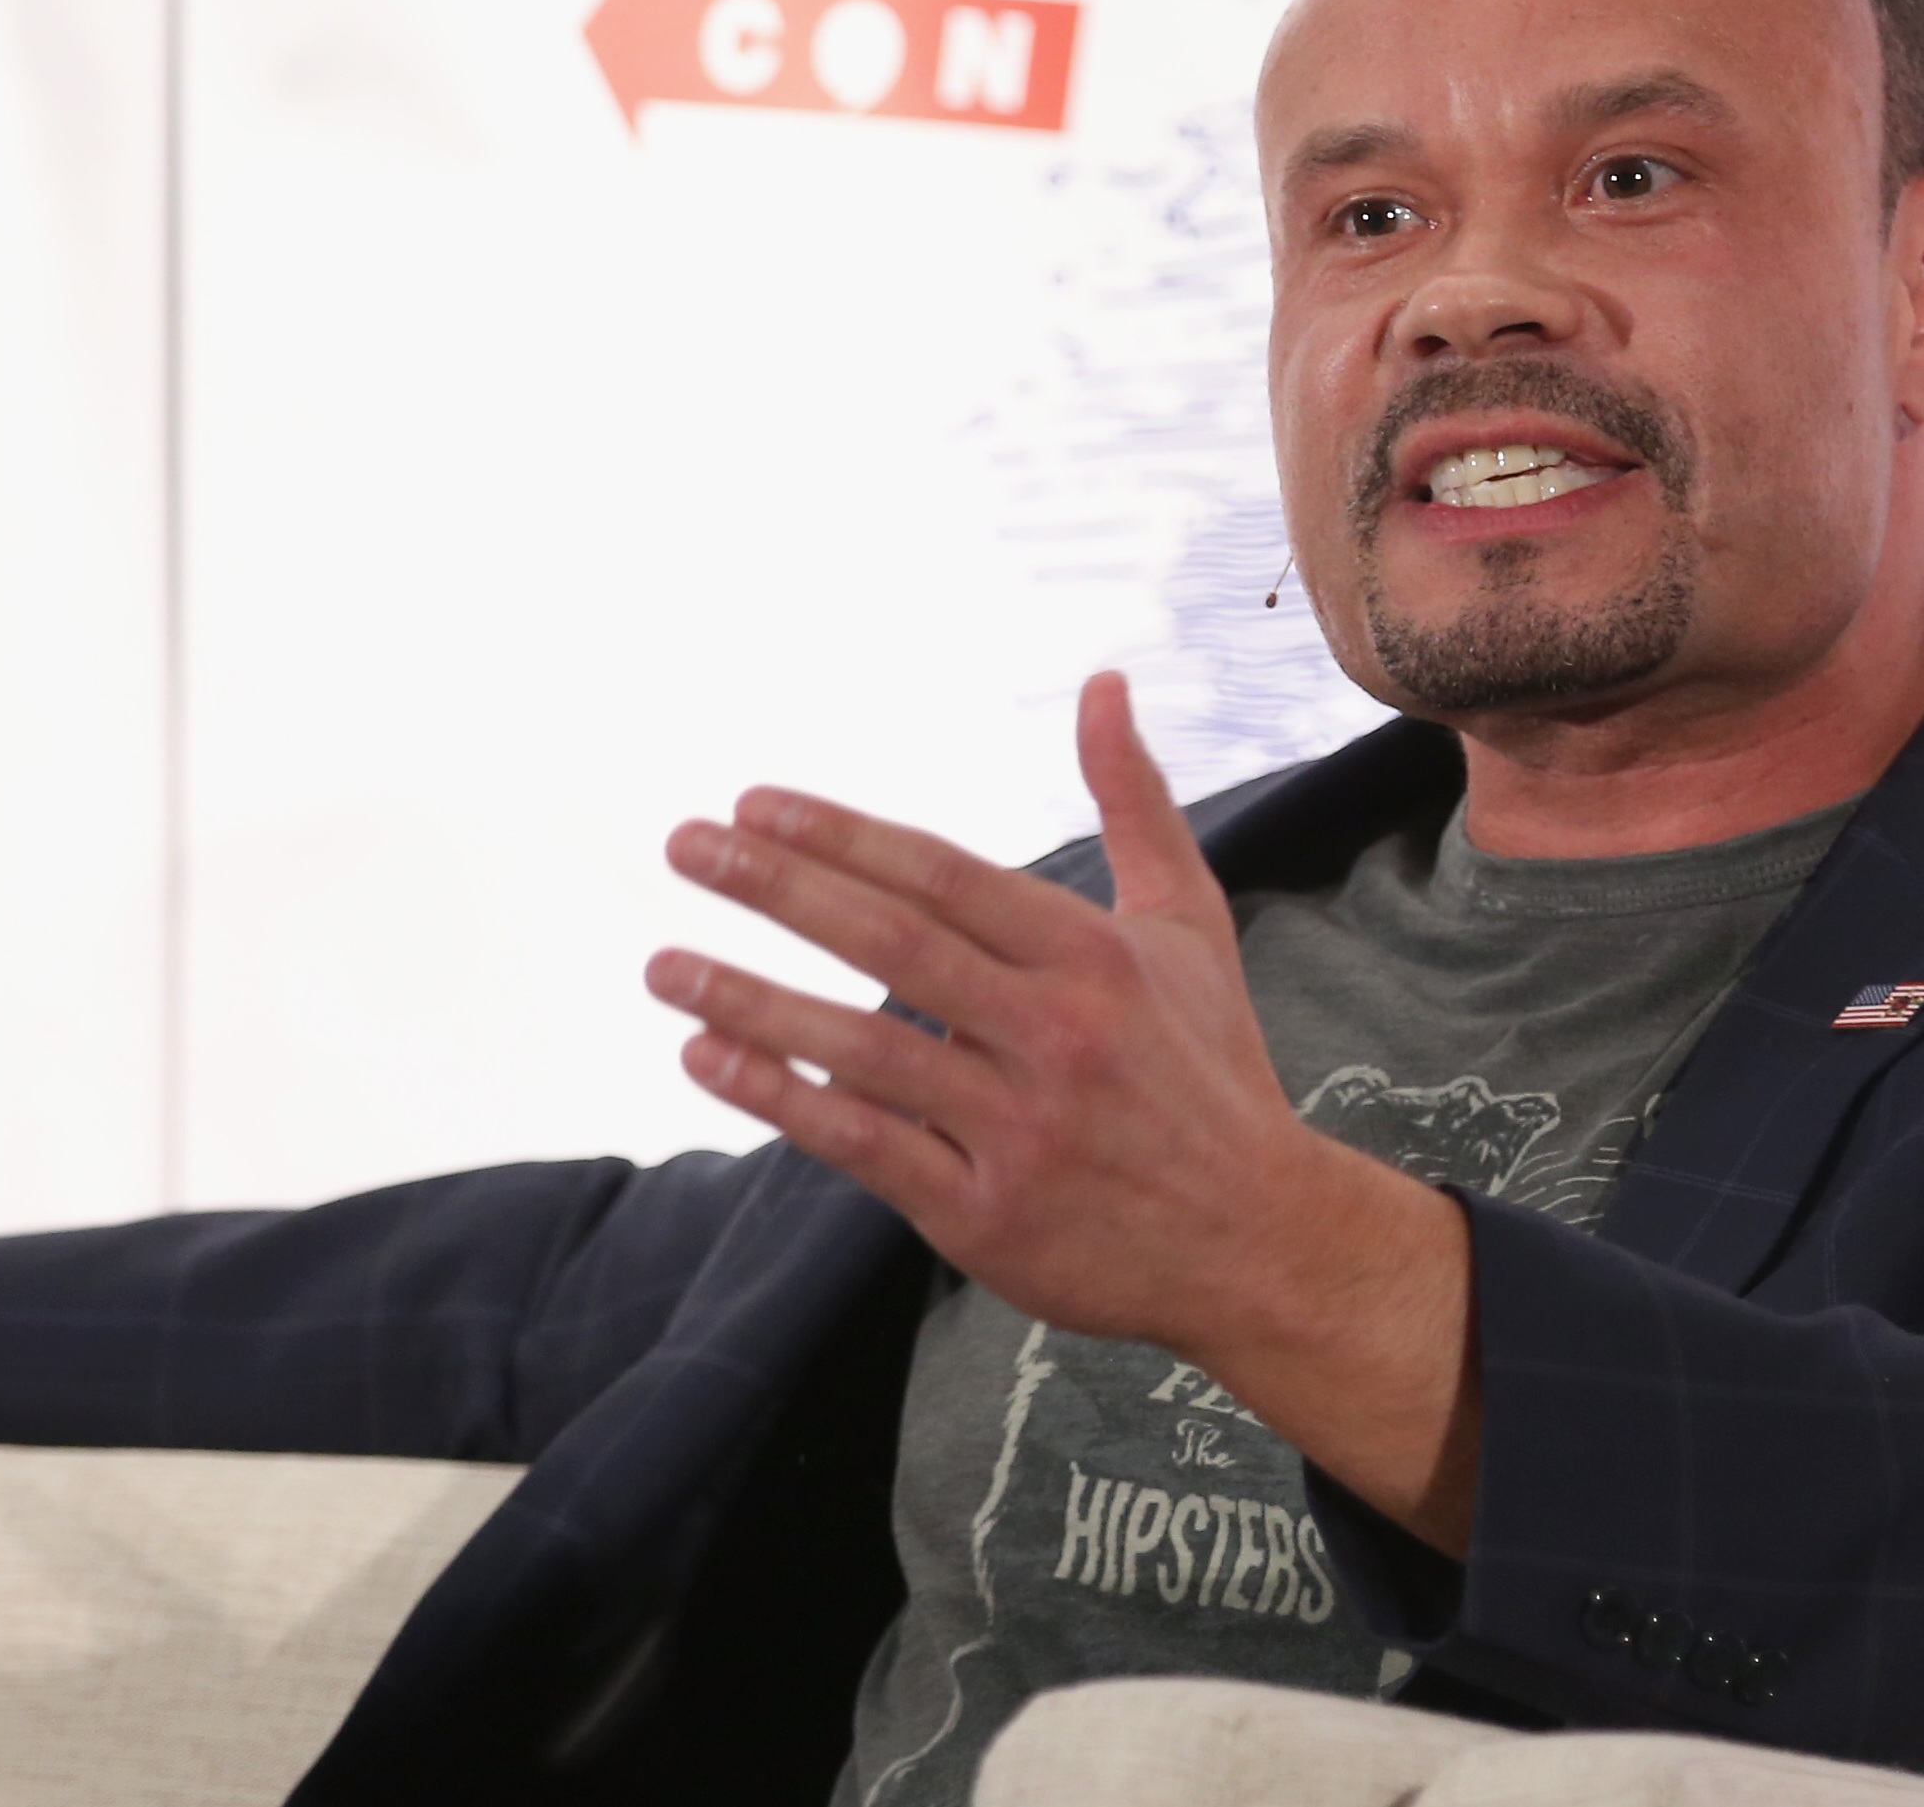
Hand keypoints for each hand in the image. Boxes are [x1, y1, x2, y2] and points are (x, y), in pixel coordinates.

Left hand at [646, 672, 1479, 1549]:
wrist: (1260, 1241)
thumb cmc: (1209, 1071)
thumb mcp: (1187, 924)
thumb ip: (1133, 801)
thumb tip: (1103, 682)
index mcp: (1095, 957)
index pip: (945, 876)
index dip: (843, 835)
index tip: (753, 804)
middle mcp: (1055, 1033)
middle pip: (894, 944)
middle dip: (778, 889)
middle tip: (687, 846)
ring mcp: (1019, 1127)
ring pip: (863, 1048)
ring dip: (752, 1001)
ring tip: (664, 965)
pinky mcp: (986, 1213)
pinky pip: (864, 1147)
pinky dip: (782, 1100)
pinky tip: (711, 1058)